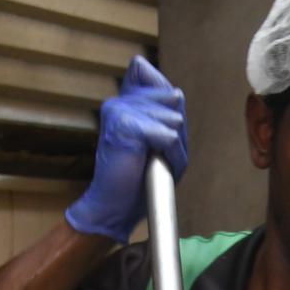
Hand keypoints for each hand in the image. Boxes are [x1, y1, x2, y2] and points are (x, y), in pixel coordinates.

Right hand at [65, 57, 187, 244]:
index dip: (170, 109)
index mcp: (125, 102)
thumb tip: (171, 89)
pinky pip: (167, 134)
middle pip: (171, 98)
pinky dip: (169, 155)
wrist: (115, 207)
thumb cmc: (138, 179)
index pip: (159, 81)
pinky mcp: (123, 125)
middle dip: (174, 131)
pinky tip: (153, 164)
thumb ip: (167, 111)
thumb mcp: (161, 142)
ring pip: (172, 117)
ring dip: (172, 147)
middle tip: (154, 154)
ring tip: (152, 162)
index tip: (156, 138)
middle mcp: (119, 101)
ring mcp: (118, 110)